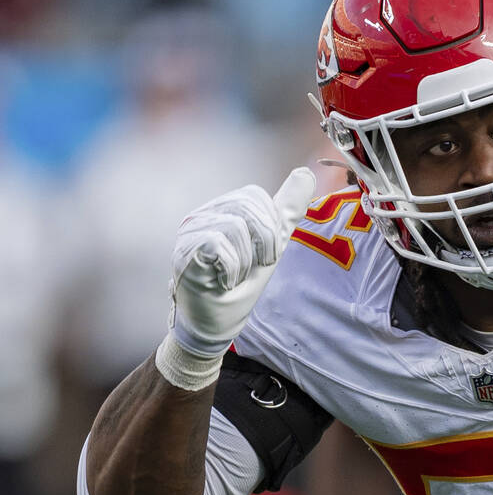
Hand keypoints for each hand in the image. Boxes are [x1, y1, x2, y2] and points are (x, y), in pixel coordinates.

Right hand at [168, 167, 314, 358]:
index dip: (269, 227)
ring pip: (236, 226)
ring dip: (245, 261)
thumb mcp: (271, 245)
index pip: (255, 196)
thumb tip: (306, 173)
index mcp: (225, 210)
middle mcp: (205, 214)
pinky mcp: (184, 248)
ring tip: (233, 275)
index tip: (265, 254)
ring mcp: (191, 229)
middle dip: (263, 242)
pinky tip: (222, 281)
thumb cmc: (241, 285)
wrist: (217, 322)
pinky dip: (231, 269)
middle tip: (251, 266)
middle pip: (249, 206)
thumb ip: (286, 211)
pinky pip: (220, 244)